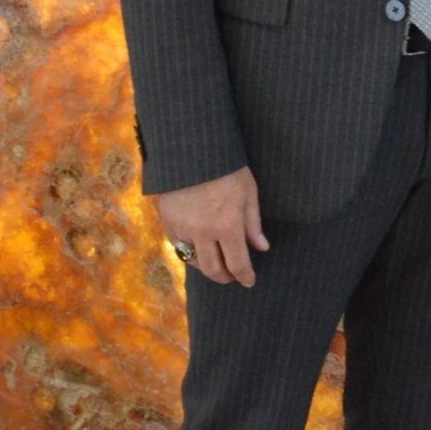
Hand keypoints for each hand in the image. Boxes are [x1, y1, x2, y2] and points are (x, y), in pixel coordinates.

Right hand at [156, 167, 268, 286]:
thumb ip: (253, 223)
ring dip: (207, 266)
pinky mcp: (168, 221)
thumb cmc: (226, 167)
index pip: (238, 264)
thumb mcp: (248, 191)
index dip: (245, 276)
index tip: (249, 281)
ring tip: (216, 262)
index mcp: (228, 225)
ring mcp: (183, 228)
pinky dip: (190, 251)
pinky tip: (199, 247)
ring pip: (194, 261)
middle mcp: (203, 232)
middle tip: (232, 276)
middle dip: (225, 277)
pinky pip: (179, 246)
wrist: (192, 148)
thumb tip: (262, 247)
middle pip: (213, 270)